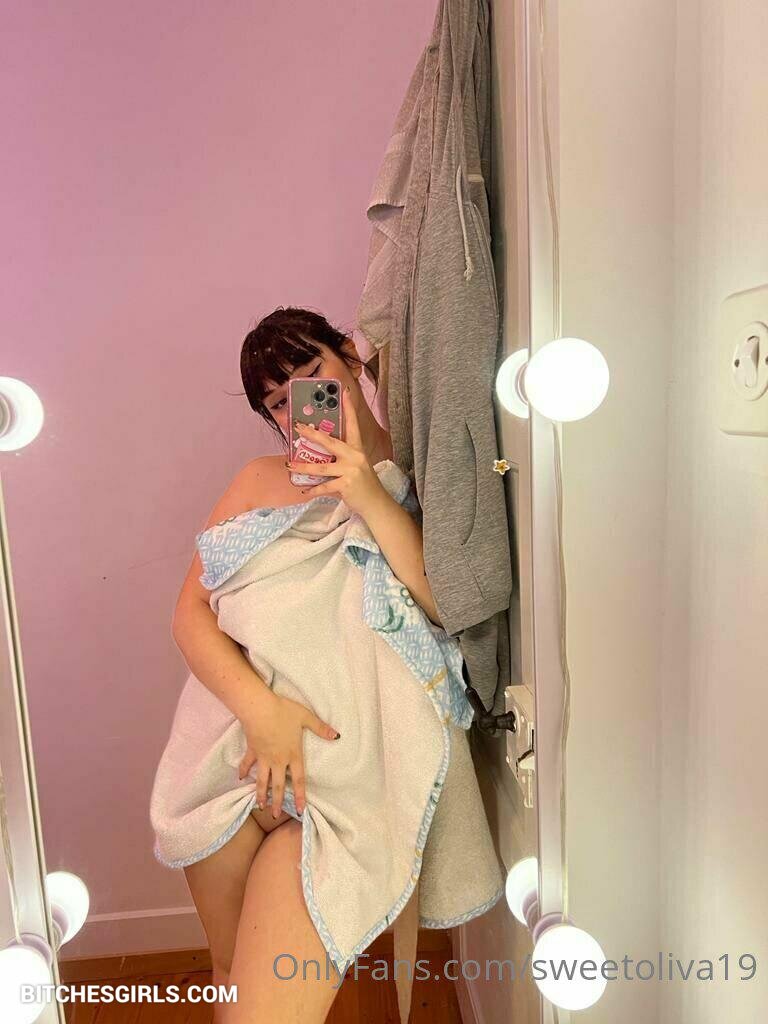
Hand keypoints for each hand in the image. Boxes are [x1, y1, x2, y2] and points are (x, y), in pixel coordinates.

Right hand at [237, 692, 339, 818]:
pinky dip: (243, 771)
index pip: (299, 779)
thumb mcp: (306, 718)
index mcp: (293, 754)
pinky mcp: (252, 750)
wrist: (259, 708)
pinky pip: (247, 764)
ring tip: (260, 806)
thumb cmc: (284, 712)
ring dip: (261, 794)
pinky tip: (241, 778)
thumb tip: (337, 736)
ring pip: (262, 780)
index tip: (301, 811)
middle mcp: (278, 760)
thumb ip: (321, 728)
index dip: (301, 796)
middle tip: (276, 816)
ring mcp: (263, 757)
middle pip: (278, 785)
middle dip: (278, 802)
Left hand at [287, 387, 386, 517]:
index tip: (344, 393)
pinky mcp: (346, 485)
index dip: (348, 408)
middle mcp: (354, 457)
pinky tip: (305, 490)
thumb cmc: (364, 482)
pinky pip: (324, 487)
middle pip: (330, 442)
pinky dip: (313, 489)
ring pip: (321, 468)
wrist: (375, 502)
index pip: (352, 425)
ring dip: (302, 467)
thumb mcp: (356, 464)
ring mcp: (350, 471)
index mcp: (357, 449)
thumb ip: (342, 456)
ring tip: (289, 465)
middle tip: (298, 427)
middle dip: (312, 434)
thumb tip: (320, 450)